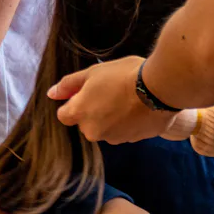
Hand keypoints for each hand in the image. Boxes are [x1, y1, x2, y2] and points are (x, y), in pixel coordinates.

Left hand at [51, 56, 177, 143]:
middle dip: (93, 111)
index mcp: (80, 114)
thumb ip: (68, 85)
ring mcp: (116, 138)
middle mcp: (95, 131)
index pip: (65, 115)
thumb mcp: (91, 73)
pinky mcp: (135, 140)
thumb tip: (52, 94)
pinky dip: (128, 122)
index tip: (86, 92)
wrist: (160, 88)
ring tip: (126, 98)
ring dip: (111, 117)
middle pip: (86, 123)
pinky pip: (125, 131)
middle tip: (109, 91)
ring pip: (106, 128)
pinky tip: (138, 107)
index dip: (73, 103)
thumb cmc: (123, 76)